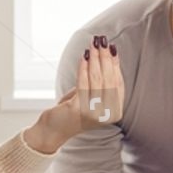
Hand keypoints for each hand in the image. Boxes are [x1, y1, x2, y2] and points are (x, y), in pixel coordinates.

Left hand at [24, 35, 125, 152]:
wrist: (53, 131)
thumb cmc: (73, 111)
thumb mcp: (91, 96)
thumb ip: (101, 82)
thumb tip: (107, 56)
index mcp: (114, 111)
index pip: (118, 83)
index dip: (115, 64)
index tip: (112, 47)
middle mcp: (107, 113)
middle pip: (109, 79)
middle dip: (105, 57)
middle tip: (102, 41)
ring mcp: (93, 112)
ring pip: (97, 79)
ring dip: (95, 59)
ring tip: (93, 45)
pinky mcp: (79, 109)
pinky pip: (83, 83)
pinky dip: (83, 68)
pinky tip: (84, 57)